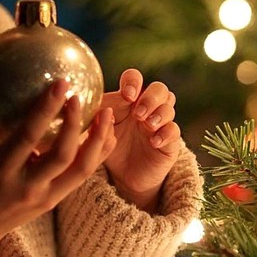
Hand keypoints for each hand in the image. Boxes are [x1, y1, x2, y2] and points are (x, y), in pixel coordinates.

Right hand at [0, 80, 115, 255]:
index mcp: (3, 169)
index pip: (29, 136)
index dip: (47, 109)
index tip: (62, 83)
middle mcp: (27, 185)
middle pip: (62, 155)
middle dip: (76, 125)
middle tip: (82, 98)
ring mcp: (45, 196)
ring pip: (81, 169)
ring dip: (98, 141)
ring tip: (107, 114)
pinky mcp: (55, 201)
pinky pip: (81, 176)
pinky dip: (97, 154)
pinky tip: (106, 134)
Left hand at [101, 70, 182, 212]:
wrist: (123, 177)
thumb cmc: (108, 148)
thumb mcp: (96, 130)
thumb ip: (91, 117)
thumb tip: (81, 104)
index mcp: (128, 100)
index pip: (135, 78)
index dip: (133, 82)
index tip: (126, 96)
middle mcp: (147, 108)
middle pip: (160, 88)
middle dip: (150, 98)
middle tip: (138, 114)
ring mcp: (160, 124)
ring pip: (170, 107)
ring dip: (159, 113)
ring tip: (147, 125)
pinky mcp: (170, 142)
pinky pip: (174, 130)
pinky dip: (165, 133)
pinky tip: (153, 142)